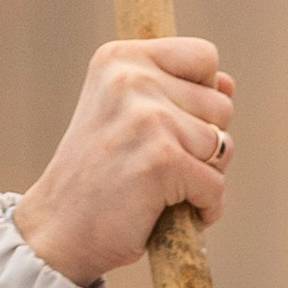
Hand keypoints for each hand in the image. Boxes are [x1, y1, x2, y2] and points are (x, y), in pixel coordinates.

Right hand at [14, 38, 236, 286]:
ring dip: (204, 177)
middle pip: (221, 107)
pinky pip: (216, 186)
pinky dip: (205, 209)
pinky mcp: (162, 160)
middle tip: (160, 166)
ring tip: (163, 190)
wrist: (58, 229)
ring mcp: (148, 118)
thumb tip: (229, 86)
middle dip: (205, 144)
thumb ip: (175, 93)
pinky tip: (171, 214)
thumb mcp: (125, 115)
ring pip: (223, 146)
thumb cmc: (98, 178)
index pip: (204, 58)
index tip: (170, 126)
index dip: (203, 98)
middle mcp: (132, 78)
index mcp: (121, 59)